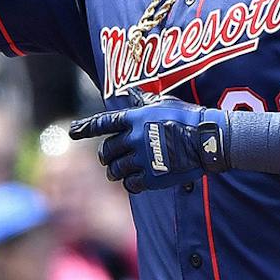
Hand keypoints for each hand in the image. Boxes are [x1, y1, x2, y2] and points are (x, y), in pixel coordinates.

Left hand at [69, 99, 228, 192]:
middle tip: (106, 159)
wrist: (208, 140)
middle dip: (104, 156)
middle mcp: (134, 138)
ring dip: (113, 172)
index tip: (71, 132)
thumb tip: (130, 95)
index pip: (102, 123)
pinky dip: (130, 184)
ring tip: (116, 172)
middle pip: (106, 151)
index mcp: (135, 119)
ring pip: (115, 170)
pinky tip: (135, 181)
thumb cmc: (189, 117)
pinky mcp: (152, 176)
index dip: (84, 128)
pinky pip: (130, 184)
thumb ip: (144, 102)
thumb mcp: (164, 103)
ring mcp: (142, 158)